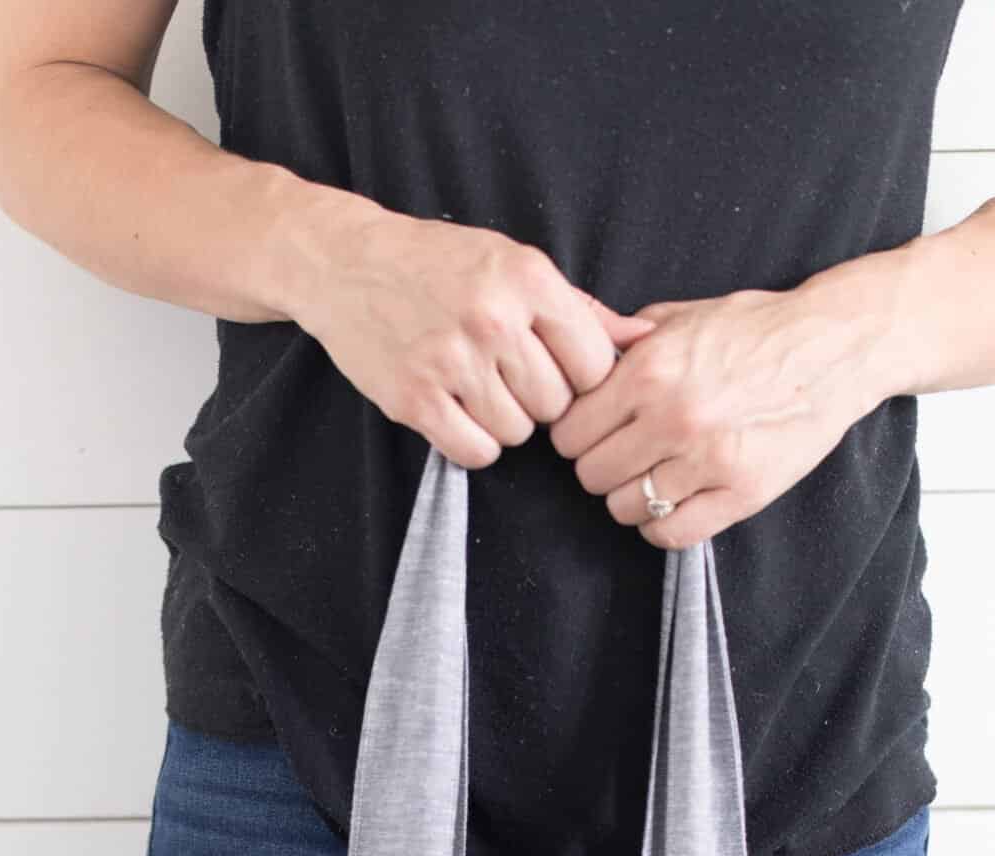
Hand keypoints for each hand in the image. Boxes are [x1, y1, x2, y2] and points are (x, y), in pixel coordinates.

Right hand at [288, 201, 657, 468]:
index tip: (555, 371)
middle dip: (539, 401)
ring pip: (517, 433)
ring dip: (505, 423)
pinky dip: (473, 443)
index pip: (593, 364)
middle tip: (508, 379)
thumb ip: (580, 309)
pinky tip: (459, 413)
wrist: (347, 265)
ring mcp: (452, 361)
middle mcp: (493, 319)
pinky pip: (475, 451)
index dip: (580, 379)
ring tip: (479, 390)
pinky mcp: (415, 398)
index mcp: (528, 280)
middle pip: (556, 405)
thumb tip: (647, 338)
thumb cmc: (439, 265)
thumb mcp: (514, 264)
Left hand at [549, 283, 887, 544]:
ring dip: (633, 497)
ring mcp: (708, 461)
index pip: (570, 433)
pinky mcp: (741, 493)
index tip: (596, 431)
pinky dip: (663, 525)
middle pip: (591, 475)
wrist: (835, 346)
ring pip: (625, 509)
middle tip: (628, 453)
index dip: (578, 434)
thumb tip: (580, 362)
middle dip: (602, 465)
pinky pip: (670, 534)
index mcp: (650, 371)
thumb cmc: (756, 329)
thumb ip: (626, 343)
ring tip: (657, 474)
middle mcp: (673, 418)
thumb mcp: (683, 316)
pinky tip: (676, 501)